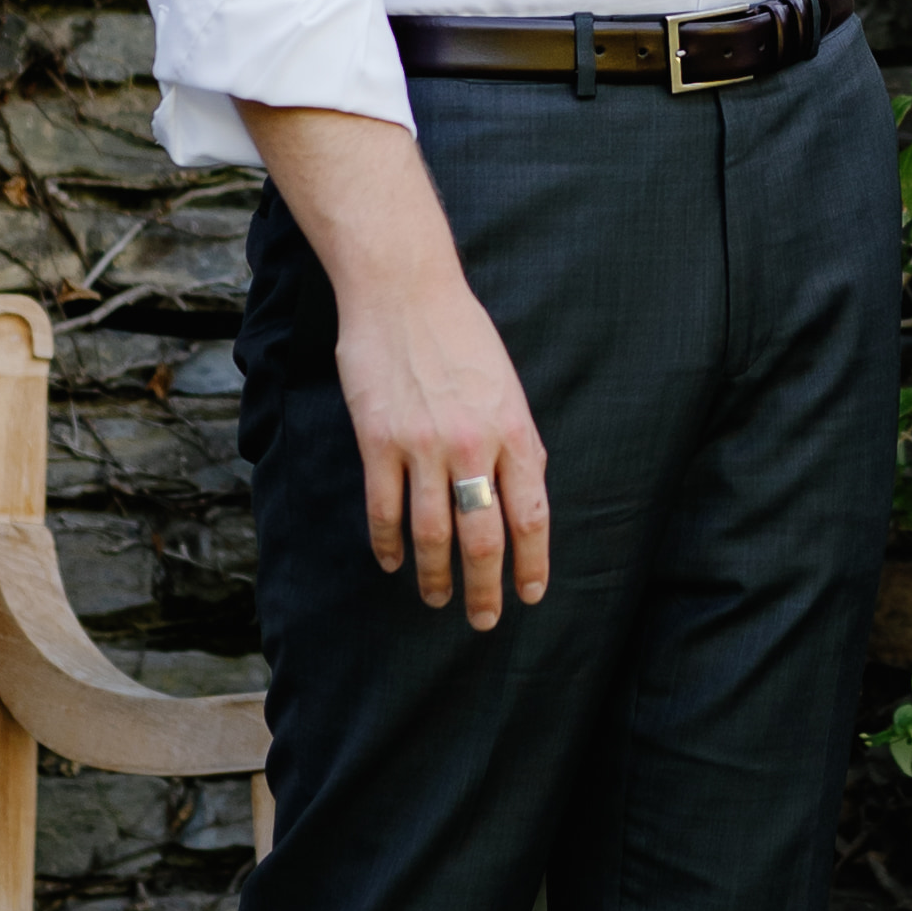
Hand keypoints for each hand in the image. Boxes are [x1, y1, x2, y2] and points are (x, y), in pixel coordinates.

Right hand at [245, 103, 553, 629]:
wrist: (404, 291)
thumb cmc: (461, 333)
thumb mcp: (506, 385)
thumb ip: (515, 441)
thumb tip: (523, 493)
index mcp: (514, 431)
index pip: (531, 516)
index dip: (532, 564)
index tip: (530, 595)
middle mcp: (473, 445)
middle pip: (484, 537)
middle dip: (484, 588)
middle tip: (483, 620)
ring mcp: (423, 446)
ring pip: (433, 533)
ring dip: (436, 575)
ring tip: (437, 599)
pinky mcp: (379, 441)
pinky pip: (385, 509)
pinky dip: (388, 544)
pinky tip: (393, 562)